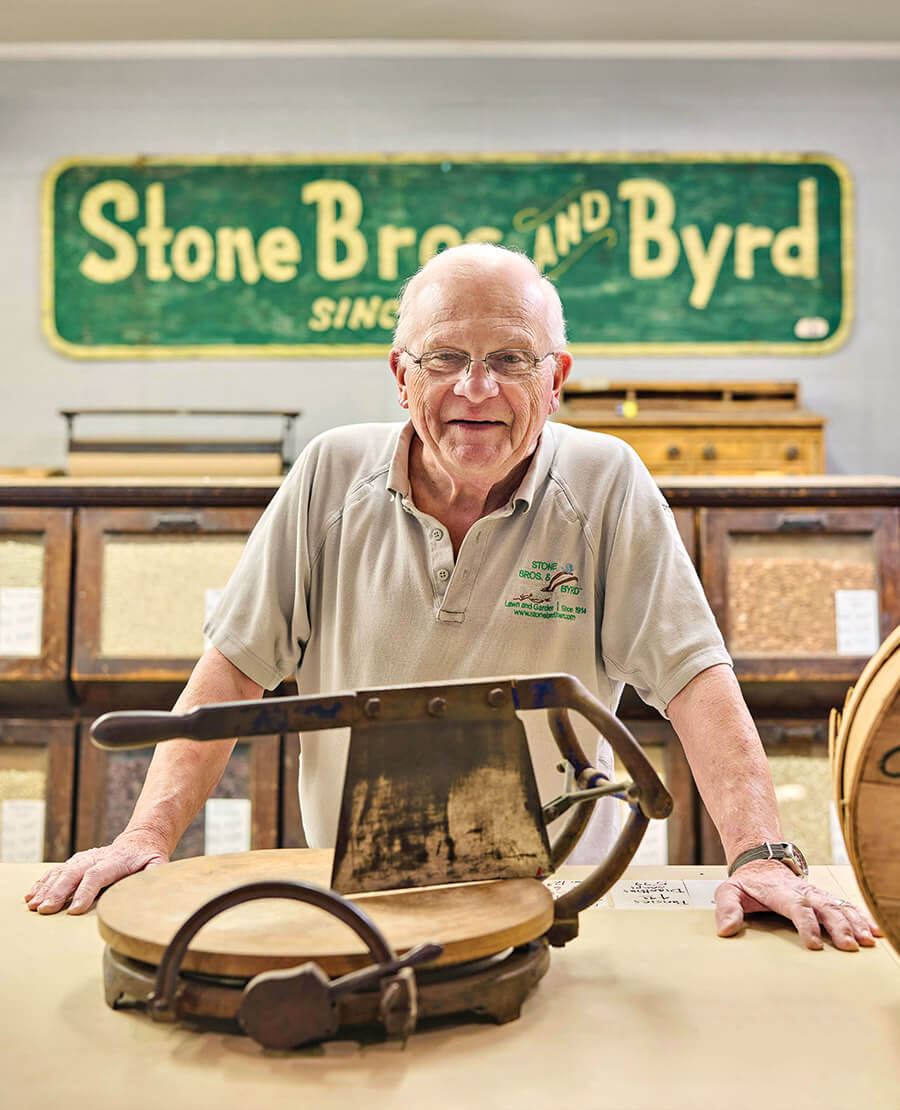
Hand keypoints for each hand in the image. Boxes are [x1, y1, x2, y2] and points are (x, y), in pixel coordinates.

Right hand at [24, 830, 168, 914]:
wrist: (139, 841)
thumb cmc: (148, 857)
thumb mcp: (158, 863)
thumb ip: (155, 874)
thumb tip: (152, 888)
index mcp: (115, 861)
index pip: (97, 875)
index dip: (85, 892)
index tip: (74, 910)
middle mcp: (95, 858)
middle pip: (73, 873)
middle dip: (58, 892)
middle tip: (47, 910)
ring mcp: (84, 860)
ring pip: (61, 872)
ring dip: (46, 889)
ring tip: (35, 906)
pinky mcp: (76, 863)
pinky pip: (56, 872)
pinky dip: (42, 883)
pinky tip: (31, 896)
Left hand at [715, 860, 882, 950]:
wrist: (761, 861)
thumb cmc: (747, 883)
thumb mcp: (729, 891)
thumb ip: (727, 909)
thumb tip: (725, 930)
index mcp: (780, 892)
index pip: (796, 907)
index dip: (807, 925)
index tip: (815, 944)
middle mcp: (803, 892)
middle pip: (824, 907)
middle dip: (838, 926)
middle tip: (849, 946)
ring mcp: (816, 894)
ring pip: (839, 907)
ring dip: (854, 923)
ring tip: (867, 941)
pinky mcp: (824, 899)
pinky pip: (846, 907)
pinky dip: (862, 917)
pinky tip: (875, 931)